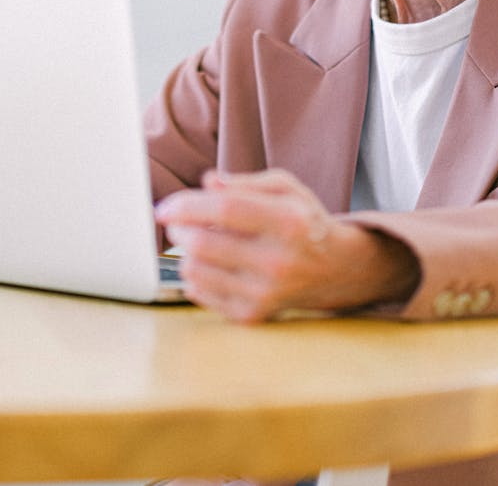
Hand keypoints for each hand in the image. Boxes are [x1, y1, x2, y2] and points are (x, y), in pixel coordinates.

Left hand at [155, 168, 418, 322]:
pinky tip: (208, 264)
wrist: (334, 269)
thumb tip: (207, 182)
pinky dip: (194, 275)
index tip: (164, 207)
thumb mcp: (286, 187)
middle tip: (177, 222)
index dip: (187, 205)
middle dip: (179, 229)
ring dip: (184, 252)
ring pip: (196, 271)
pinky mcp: (253, 315)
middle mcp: (278, 262)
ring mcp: (265, 293)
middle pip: (204, 243)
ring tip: (194, 241)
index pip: (226, 209)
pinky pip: (201, 294)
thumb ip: (245, 182)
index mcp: (288, 222)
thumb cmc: (303, 220)